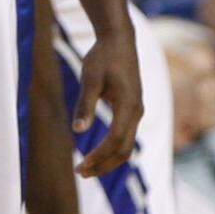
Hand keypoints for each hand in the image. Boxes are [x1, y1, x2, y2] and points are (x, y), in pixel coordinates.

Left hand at [73, 24, 142, 176]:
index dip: (98, 157)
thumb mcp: (89, 79)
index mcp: (128, 105)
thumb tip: (77, 131)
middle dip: (103, 165)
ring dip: (107, 160)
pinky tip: (95, 154)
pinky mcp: (132, 110)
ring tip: (85, 168)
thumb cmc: (102, 57)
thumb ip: (85, 104)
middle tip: (80, 173)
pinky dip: (111, 150)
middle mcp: (137, 112)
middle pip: (124, 150)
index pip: (115, 141)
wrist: (119, 40)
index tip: (80, 165)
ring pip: (126, 146)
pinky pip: (125, 137)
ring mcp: (137, 112)